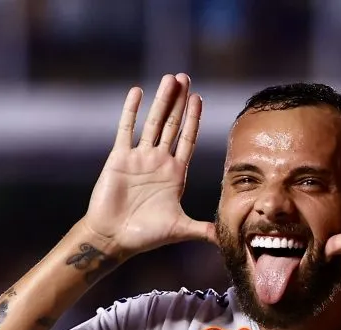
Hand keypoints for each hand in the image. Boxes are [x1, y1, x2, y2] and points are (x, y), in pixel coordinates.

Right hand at [83, 73, 214, 257]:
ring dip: (161, 100)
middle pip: (172, 124)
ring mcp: (139, 158)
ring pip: (152, 122)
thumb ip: (203, 230)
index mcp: (175, 174)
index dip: (194, 119)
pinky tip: (137, 92)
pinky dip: (130, 110)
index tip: (199, 99)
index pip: (188, 139)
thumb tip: (227, 239)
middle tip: (185, 78)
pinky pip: (126, 129)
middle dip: (180, 101)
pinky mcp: (119, 158)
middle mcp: (159, 162)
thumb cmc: (145, 235)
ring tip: (169, 79)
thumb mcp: (180, 230)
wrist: (113, 237)